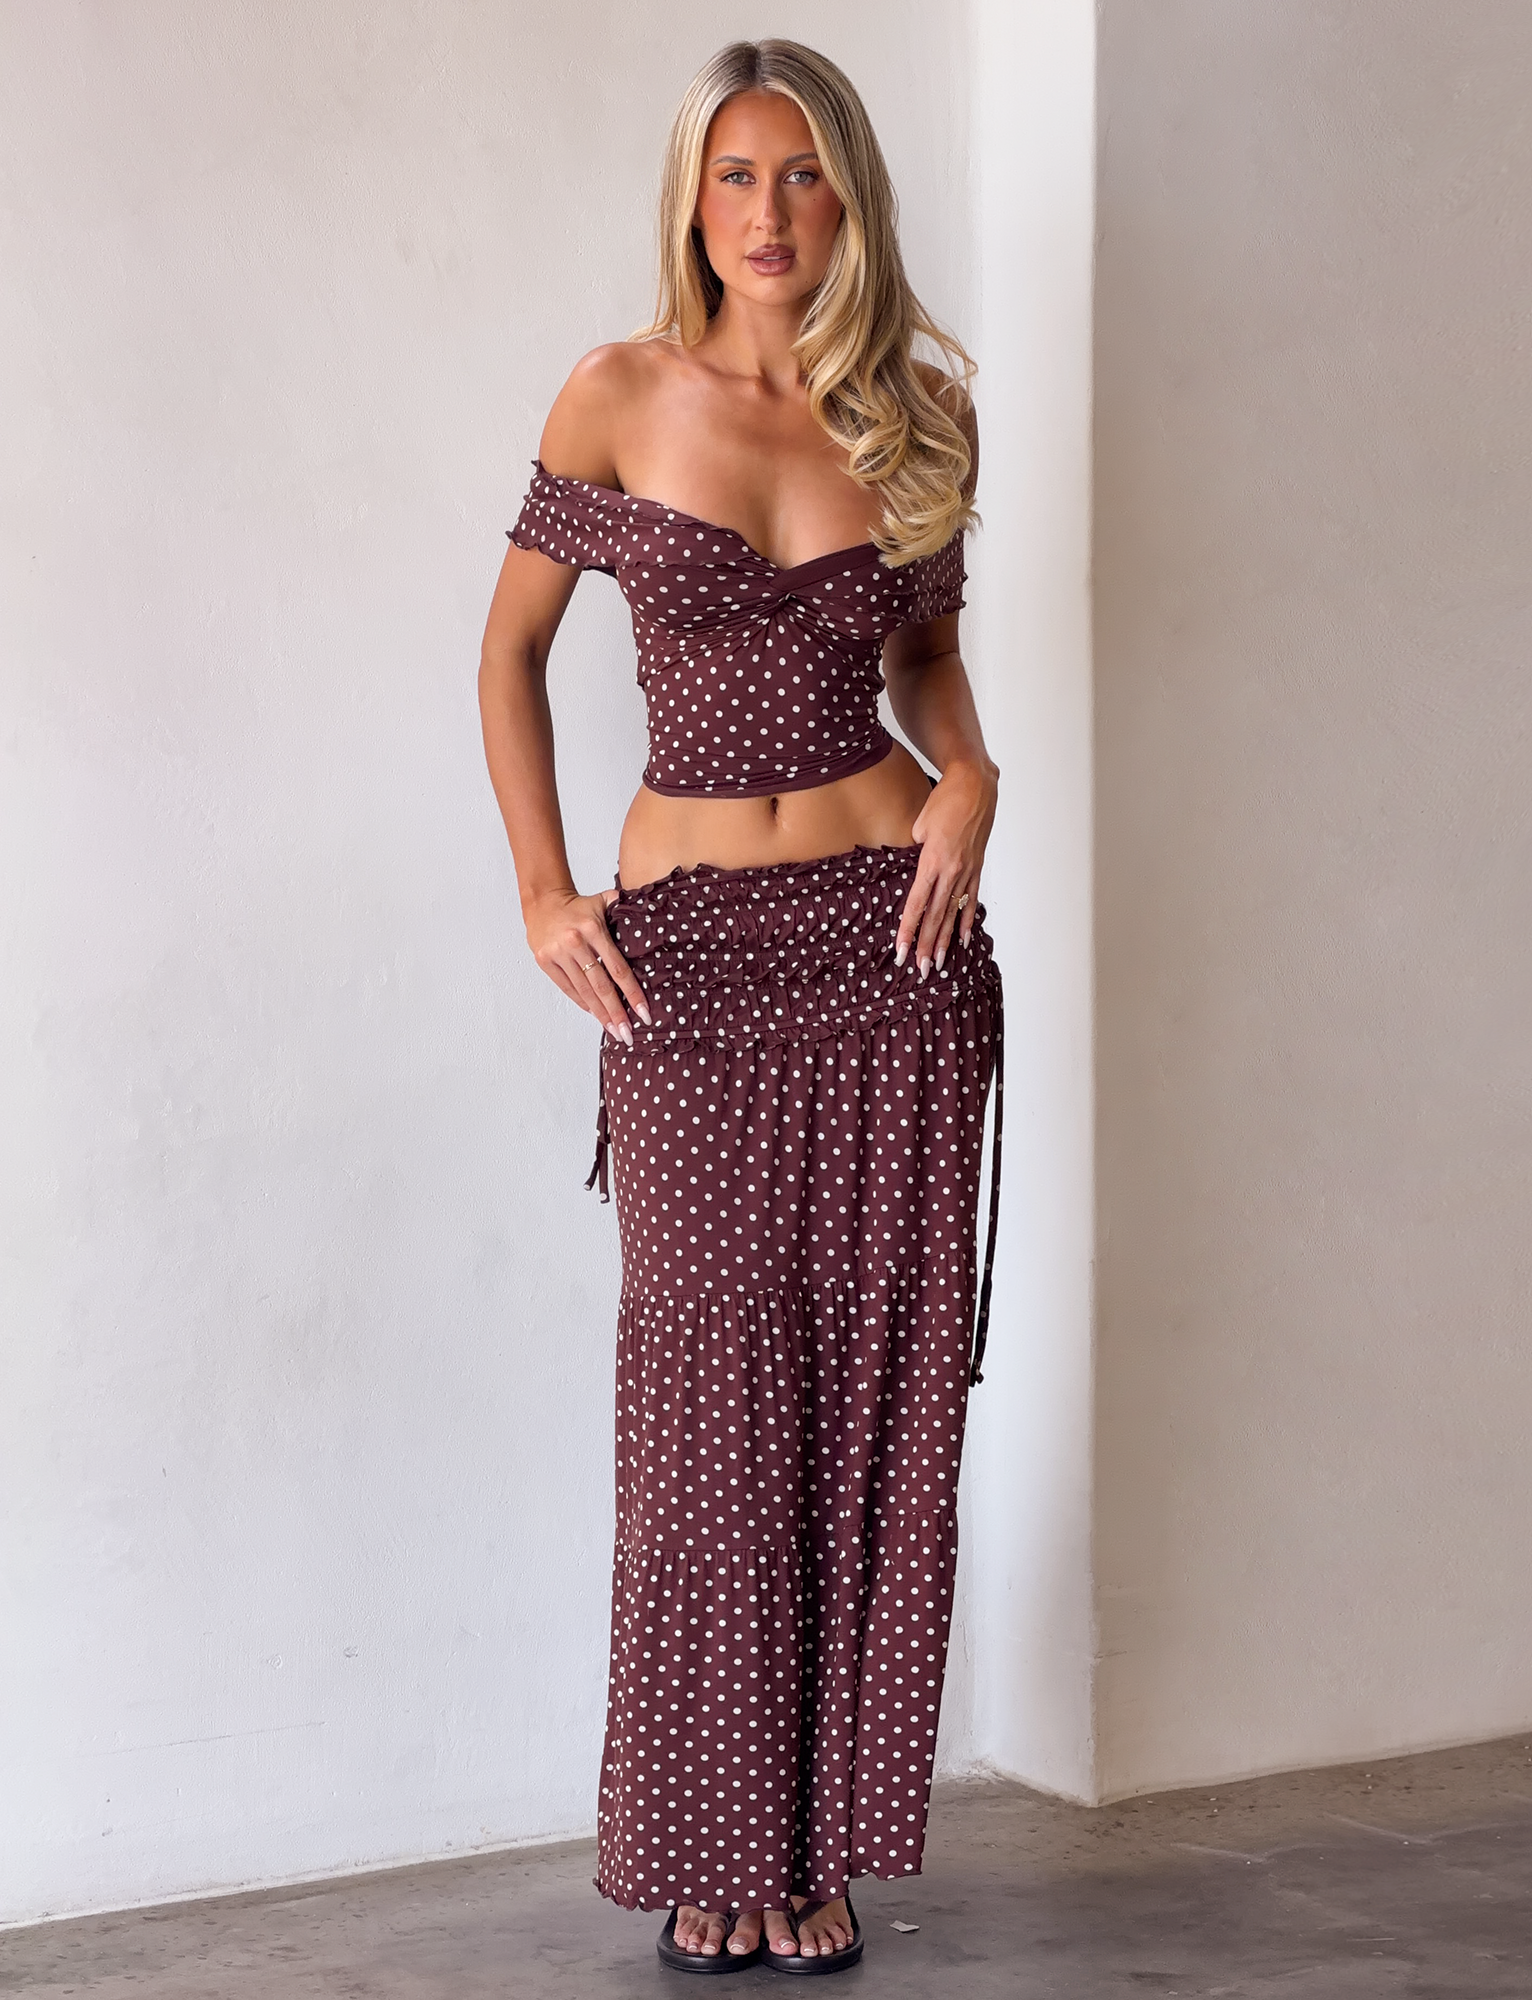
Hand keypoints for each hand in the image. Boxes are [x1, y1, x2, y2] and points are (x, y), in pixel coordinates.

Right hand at [525, 887, 650, 1044]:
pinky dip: (582, 1002)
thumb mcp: (603, 901)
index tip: (643, 1012)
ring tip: (613, 1031)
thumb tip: (651, 913)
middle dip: (616, 1012)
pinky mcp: (545, 961)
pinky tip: (595, 1014)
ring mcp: (558, 953)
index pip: (617, 968)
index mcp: (593, 930)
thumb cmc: (578, 906)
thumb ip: (624, 908)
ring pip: (583, 990)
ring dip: (600, 1014)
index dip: (631, 993)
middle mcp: (575, 943)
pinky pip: (567, 987)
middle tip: (628, 1034)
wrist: (542, 901)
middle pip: (600, 985)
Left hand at [895, 757, 997, 978]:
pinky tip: (964, 939)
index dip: (909, 929)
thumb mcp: (920, 825)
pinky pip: (971, 899)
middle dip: (927, 944)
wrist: (976, 784)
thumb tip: (917, 869)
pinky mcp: (978, 867)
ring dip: (946, 939)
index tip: (902, 950)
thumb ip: (917, 852)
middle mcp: (952, 871)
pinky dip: (967, 920)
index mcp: (932, 861)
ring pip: (953, 912)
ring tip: (940, 963)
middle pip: (935, 915)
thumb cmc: (945, 800)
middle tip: (921, 969)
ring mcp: (967, 871)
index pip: (917, 903)